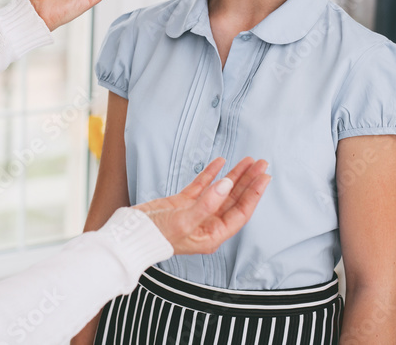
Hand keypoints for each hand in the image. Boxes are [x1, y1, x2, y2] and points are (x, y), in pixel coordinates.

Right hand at [133, 157, 270, 255]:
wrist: (131, 233)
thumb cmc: (156, 235)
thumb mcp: (184, 221)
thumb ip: (207, 202)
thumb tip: (227, 184)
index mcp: (212, 235)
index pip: (240, 212)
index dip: (254, 194)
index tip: (264, 177)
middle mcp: (208, 224)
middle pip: (234, 200)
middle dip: (248, 181)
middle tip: (261, 164)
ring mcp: (196, 212)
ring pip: (221, 191)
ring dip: (234, 176)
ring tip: (248, 161)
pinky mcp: (183, 203)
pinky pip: (203, 185)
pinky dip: (212, 174)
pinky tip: (221, 162)